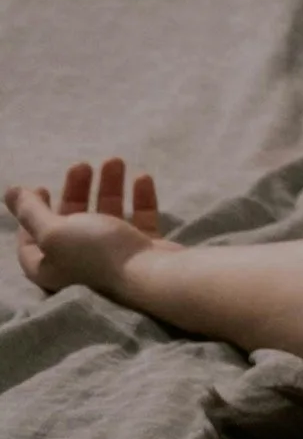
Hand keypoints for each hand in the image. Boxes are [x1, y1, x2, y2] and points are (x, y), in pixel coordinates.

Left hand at [6, 158, 163, 297]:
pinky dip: (138, 198)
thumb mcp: (54, 233)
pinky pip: (138, 220)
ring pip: (107, 216)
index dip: (30, 216)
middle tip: (81, 166)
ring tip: (115, 161)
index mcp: (52, 268)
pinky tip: (142, 178)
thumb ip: (31, 211)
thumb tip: (9, 192)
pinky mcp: (142, 250)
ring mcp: (113, 258)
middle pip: (71, 223)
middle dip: (75, 191)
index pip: (30, 242)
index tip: (42, 188)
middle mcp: (80, 265)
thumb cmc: (96, 255)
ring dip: (108, 187)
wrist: (152, 277)